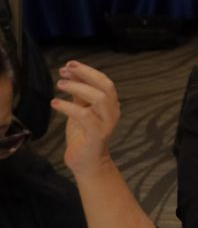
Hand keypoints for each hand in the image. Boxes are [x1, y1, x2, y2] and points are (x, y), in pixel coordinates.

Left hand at [53, 61, 119, 175]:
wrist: (87, 162)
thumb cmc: (83, 135)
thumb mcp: (80, 110)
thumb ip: (80, 94)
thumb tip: (71, 73)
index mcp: (110, 105)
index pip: (104, 82)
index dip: (87, 71)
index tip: (69, 65)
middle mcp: (113, 113)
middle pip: (105, 87)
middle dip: (85, 75)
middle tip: (64, 71)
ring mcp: (107, 124)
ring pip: (98, 99)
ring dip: (78, 88)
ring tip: (60, 84)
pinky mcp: (97, 135)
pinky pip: (85, 116)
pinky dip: (68, 107)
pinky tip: (55, 103)